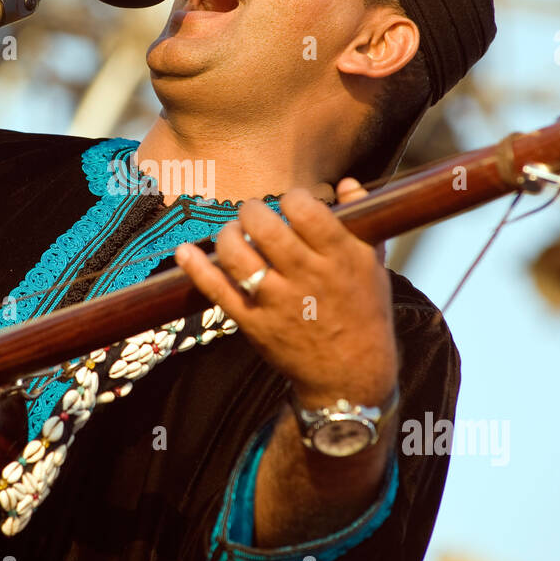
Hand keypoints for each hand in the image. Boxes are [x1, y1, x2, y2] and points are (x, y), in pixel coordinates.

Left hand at [174, 177, 397, 405]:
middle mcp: (307, 276)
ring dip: (227, 235)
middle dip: (252, 211)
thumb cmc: (364, 314)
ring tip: (234, 234)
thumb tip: (347, 183)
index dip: (292, 198)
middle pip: (264, 227)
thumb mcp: (374, 266)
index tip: (291, 204)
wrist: (350, 377)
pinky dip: (196, 268)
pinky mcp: (254, 324)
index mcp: (340, 257)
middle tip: (254, 215)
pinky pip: (217, 290)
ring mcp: (277, 302)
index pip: (305, 210)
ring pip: (236, 255)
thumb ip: (362, 220)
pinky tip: (185, 252)